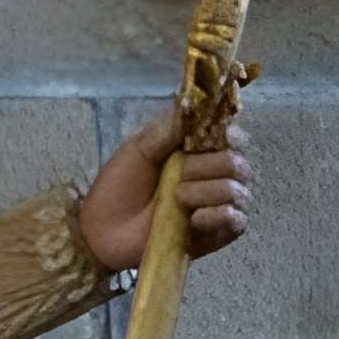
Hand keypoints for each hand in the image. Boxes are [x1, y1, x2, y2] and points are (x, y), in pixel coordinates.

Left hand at [78, 106, 250, 274]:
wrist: (102, 230)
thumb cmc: (121, 187)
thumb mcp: (138, 149)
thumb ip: (167, 128)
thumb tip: (194, 104)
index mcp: (203, 151)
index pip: (235, 137)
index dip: (225, 137)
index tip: (199, 143)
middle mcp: (219, 176)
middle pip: (237, 163)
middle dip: (205, 166)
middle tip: (176, 176)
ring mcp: (221, 206)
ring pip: (236, 191)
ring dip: (204, 192)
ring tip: (176, 199)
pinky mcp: (218, 234)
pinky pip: (237, 221)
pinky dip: (218, 216)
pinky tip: (195, 219)